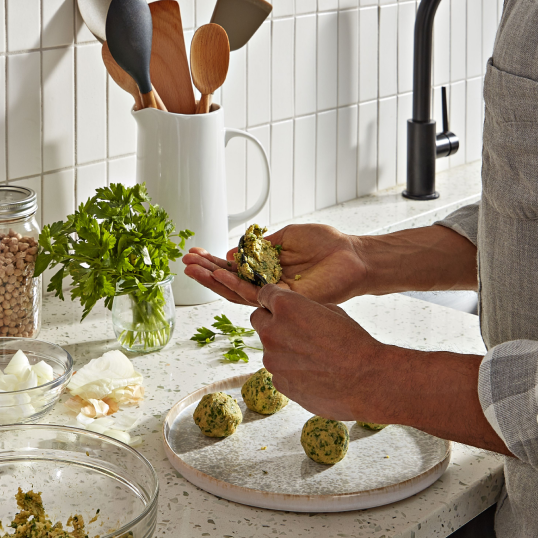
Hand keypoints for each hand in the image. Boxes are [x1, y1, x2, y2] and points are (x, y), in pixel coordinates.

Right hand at [182, 224, 370, 307]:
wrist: (351, 256)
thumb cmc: (326, 244)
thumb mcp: (286, 237)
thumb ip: (259, 246)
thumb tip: (233, 252)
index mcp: (268, 269)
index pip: (235, 269)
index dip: (213, 263)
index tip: (195, 254)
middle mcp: (268, 284)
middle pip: (230, 283)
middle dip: (206, 272)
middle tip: (185, 263)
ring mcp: (275, 294)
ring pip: (237, 291)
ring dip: (214, 280)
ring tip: (193, 270)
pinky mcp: (284, 300)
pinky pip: (255, 294)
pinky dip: (236, 284)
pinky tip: (219, 275)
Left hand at [248, 286, 384, 420]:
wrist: (366, 381)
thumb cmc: (354, 343)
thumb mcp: (332, 312)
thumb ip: (306, 310)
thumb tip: (297, 314)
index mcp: (286, 307)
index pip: (264, 294)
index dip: (273, 299)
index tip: (280, 305)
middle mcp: (272, 332)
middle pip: (258, 320)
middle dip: (271, 321)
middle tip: (294, 330)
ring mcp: (272, 360)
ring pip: (269, 348)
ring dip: (283, 349)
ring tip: (312, 358)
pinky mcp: (278, 382)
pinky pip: (278, 371)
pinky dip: (290, 371)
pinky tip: (313, 374)